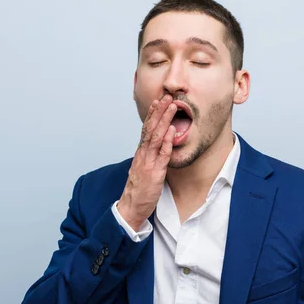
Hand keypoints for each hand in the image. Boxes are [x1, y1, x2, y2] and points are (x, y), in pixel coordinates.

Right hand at [117, 95, 176, 230]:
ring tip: (173, 107)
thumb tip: (156, 147)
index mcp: (140, 152)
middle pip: (151, 128)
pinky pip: (162, 155)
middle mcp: (143, 154)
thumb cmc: (139, 189)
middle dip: (159, 111)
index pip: (146, 129)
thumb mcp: (142, 168)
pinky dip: (167, 141)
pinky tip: (173, 131)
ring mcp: (148, 162)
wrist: (131, 206)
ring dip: (165, 120)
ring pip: (156, 137)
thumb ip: (148, 156)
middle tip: (167, 96)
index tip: (158, 101)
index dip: (152, 114)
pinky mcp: (155, 173)